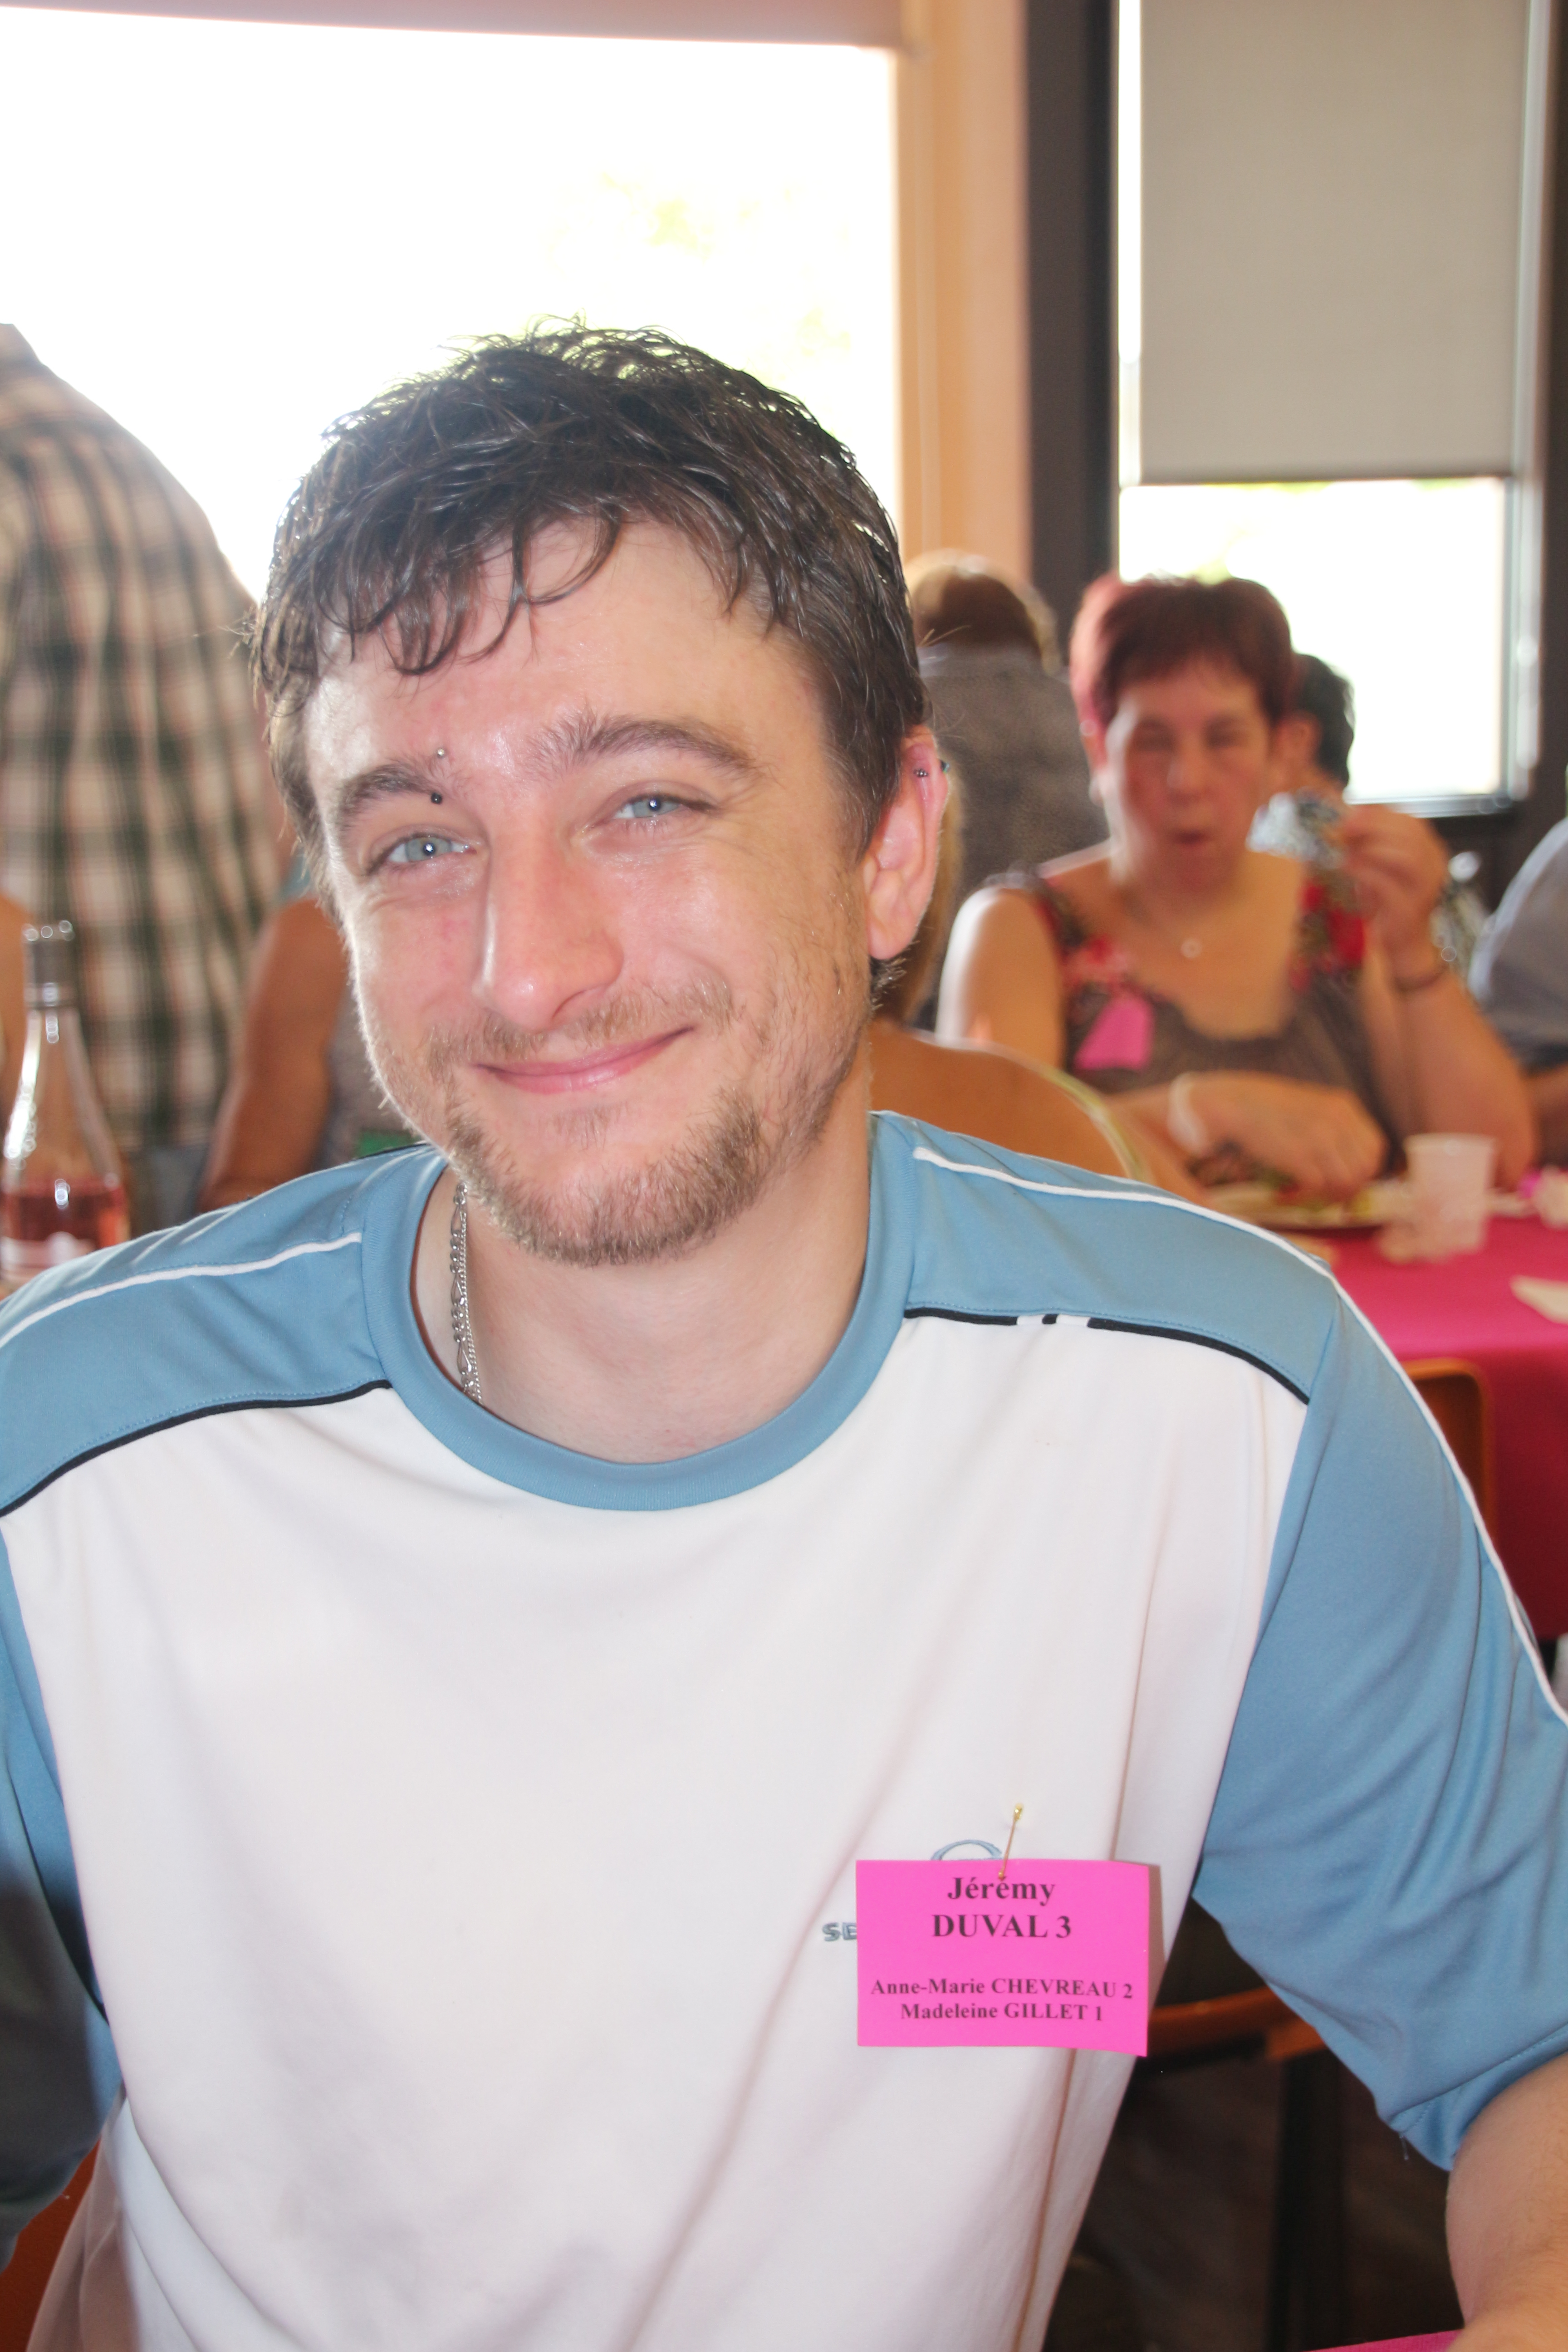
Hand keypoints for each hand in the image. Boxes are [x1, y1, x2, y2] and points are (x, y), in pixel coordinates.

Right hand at [1180, 1072, 1385, 1198]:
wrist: (1227, 1102)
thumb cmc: (1259, 1109)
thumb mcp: (1306, 1108)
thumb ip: (1329, 1129)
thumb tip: (1344, 1164)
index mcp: (1342, 1105)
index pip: (1375, 1148)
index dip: (1363, 1172)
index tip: (1342, 1183)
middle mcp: (1338, 1118)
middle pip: (1366, 1168)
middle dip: (1349, 1188)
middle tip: (1322, 1196)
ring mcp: (1320, 1135)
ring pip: (1347, 1181)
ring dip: (1326, 1196)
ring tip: (1300, 1194)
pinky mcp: (1300, 1154)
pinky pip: (1320, 1187)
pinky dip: (1305, 1197)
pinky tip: (1284, 1194)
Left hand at [1336, 805, 1447, 971]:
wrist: (1404, 943)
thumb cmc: (1390, 902)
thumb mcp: (1381, 866)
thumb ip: (1371, 842)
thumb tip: (1351, 816)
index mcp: (1431, 852)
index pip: (1411, 822)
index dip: (1380, 815)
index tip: (1350, 814)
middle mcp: (1435, 867)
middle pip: (1409, 835)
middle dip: (1372, 827)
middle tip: (1344, 829)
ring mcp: (1426, 889)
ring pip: (1405, 856)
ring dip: (1371, 848)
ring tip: (1347, 850)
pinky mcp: (1410, 909)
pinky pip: (1386, 884)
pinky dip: (1363, 872)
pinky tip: (1346, 867)